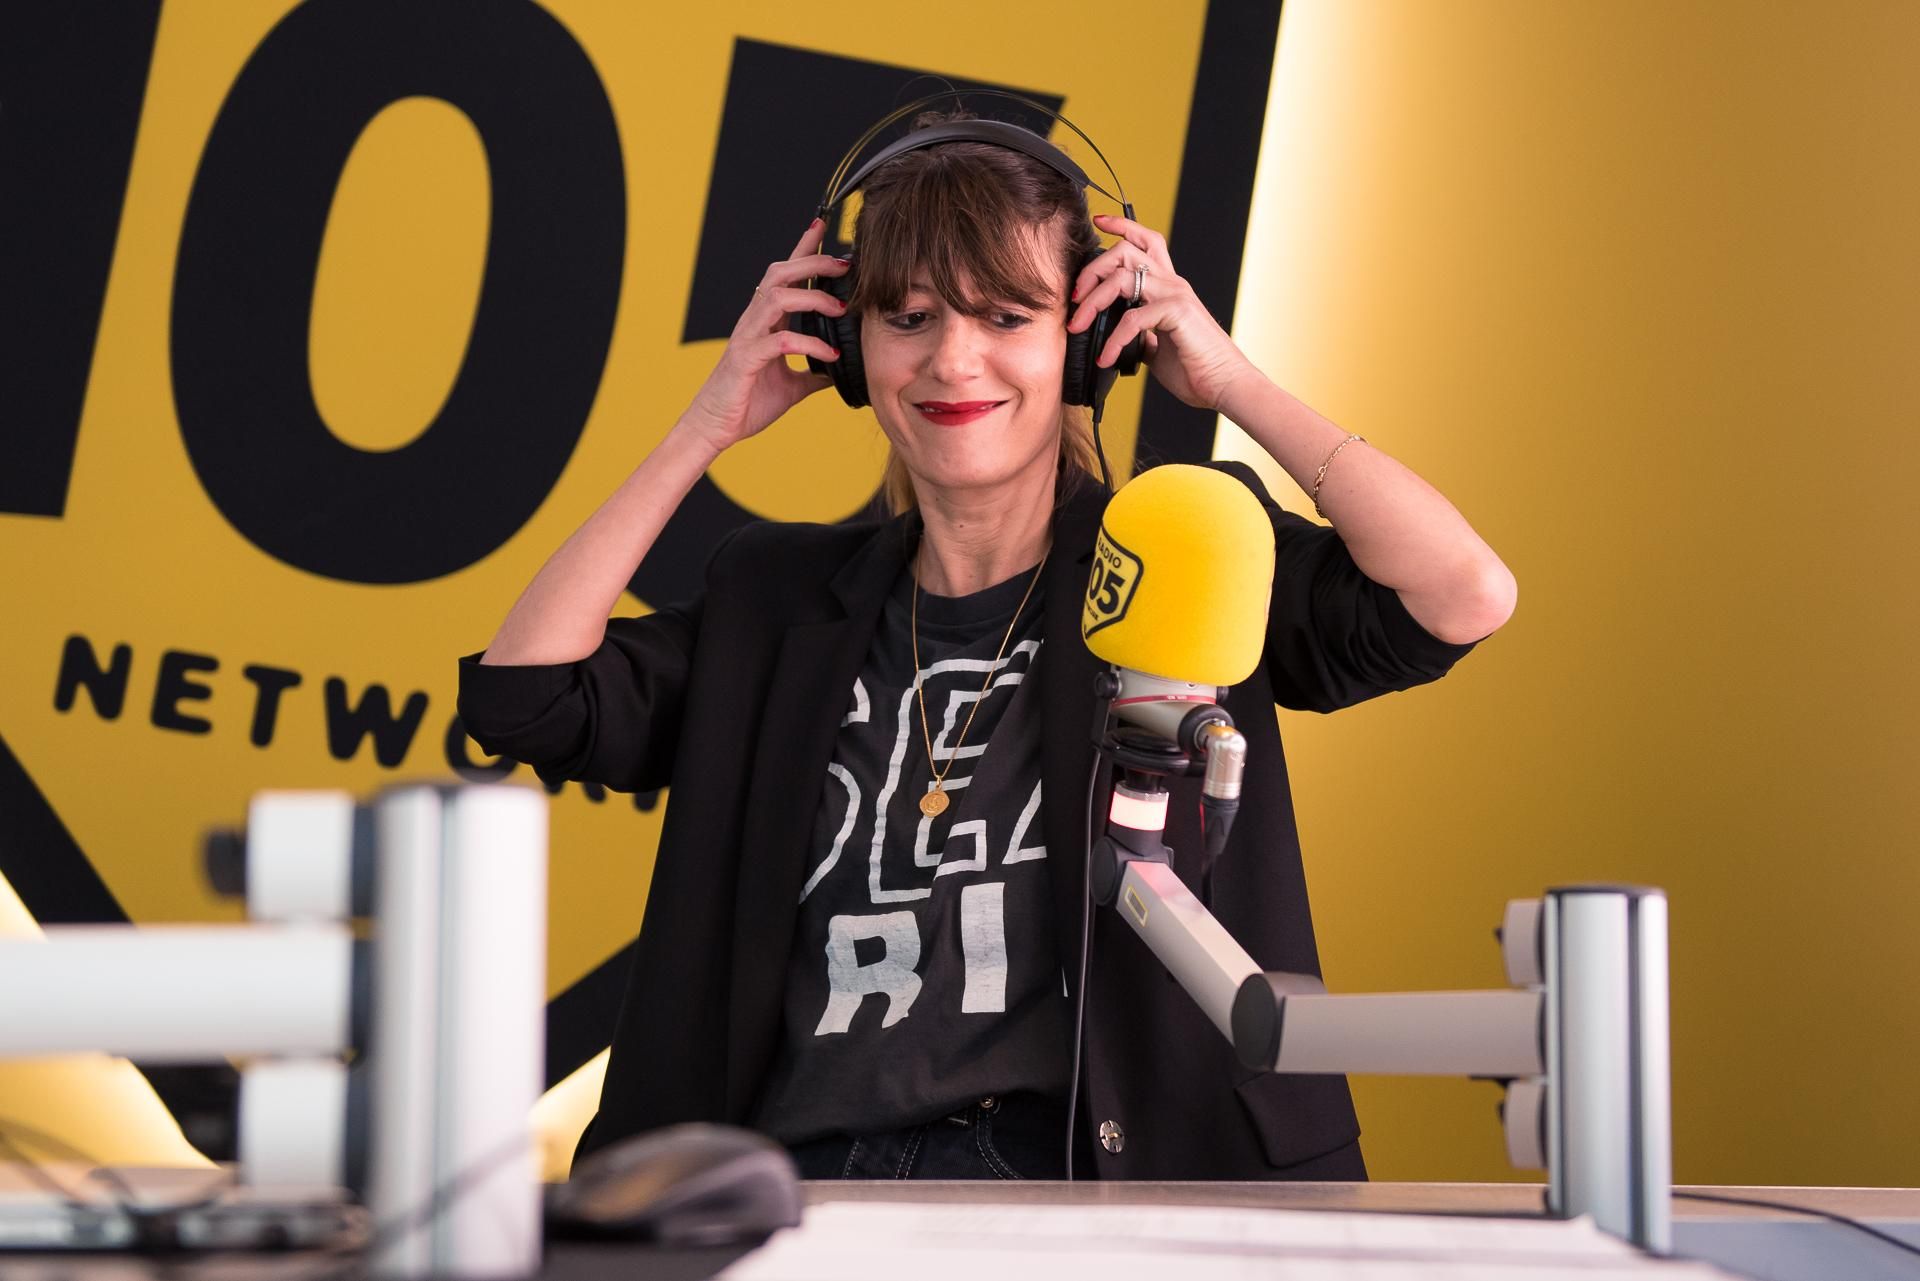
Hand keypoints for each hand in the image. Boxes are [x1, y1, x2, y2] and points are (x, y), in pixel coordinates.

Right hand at [678, 218, 847, 451]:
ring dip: (812, 297)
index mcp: (765, 322)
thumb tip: (839, 370)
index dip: (802, 249)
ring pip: (777, 297)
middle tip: (844, 263)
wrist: (715, 428)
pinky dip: (808, 345)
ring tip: (840, 308)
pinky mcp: (746, 359)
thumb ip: (814, 373)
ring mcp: (748, 338)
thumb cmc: (747, 404)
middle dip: (813, 262)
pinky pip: (780, 342)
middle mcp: (755, 322)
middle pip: (780, 274)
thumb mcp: (792, 387)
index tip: (822, 226)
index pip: (785, 276)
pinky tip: (829, 356)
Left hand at [1066, 213, 1264, 413]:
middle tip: (1075, 298)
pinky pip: (1133, 318)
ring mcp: (1176, 295)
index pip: (1146, 242)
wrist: (1224, 384)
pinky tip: (1106, 357)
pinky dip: (1113, 340)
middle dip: (1092, 270)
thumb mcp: (1157, 347)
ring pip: (1122, 278)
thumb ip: (1140, 335)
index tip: (1099, 222)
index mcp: (1168, 287)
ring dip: (1092, 301)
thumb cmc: (1195, 368)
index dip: (1122, 226)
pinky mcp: (1177, 312)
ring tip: (1078, 326)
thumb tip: (1119, 338)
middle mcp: (1172, 284)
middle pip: (1125, 252)